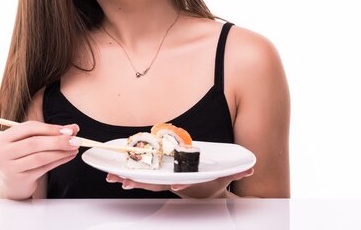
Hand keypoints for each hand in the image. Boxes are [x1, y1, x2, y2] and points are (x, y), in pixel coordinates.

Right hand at [0, 120, 79, 199]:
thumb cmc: (22, 158)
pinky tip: (68, 157)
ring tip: (74, 149)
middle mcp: (3, 152)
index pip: (30, 128)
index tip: (69, 129)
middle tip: (75, 140)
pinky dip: (58, 161)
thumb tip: (73, 128)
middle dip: (58, 140)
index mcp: (4, 138)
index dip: (51, 128)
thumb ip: (49, 133)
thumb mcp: (30, 142)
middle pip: (34, 143)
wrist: (12, 184)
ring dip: (60, 152)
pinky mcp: (20, 180)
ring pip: (40, 157)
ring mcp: (9, 167)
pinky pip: (43, 168)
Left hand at [105, 167, 253, 197]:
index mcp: (186, 181)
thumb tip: (250, 168)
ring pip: (143, 181)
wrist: (205, 192)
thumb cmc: (212, 183)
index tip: (162, 183)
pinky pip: (140, 176)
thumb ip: (236, 173)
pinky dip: (126, 175)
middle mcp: (172, 182)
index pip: (177, 182)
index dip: (169, 182)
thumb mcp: (224, 178)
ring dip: (127, 179)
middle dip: (138, 182)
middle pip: (154, 183)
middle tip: (121, 180)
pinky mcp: (157, 176)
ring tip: (110, 177)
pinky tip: (112, 174)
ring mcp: (163, 180)